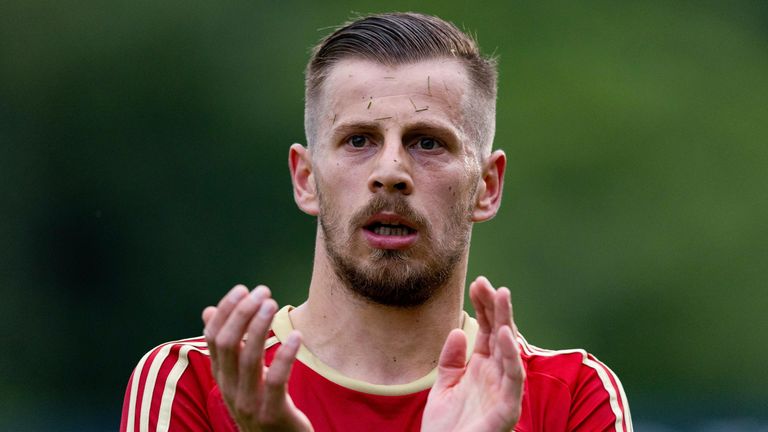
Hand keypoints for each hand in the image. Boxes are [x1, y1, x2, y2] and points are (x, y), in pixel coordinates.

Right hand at [202, 285, 312, 431]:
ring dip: (260, 327)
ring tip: (272, 304)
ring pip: (249, 358)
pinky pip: (275, 380)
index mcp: (222, 377)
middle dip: (243, 313)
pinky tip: (296, 336)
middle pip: (228, 344)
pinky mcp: (272, 415)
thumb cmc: (264, 406)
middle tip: (262, 292)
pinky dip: (285, 355)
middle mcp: (230, 390)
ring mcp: (248, 404)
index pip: (213, 338)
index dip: (226, 310)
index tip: (243, 289)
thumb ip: (229, 347)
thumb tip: (207, 311)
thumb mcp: (242, 377)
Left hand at [421, 276, 524, 431]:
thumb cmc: (446, 428)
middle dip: (496, 308)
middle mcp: (496, 376)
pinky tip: (503, 333)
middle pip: (500, 335)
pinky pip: (513, 378)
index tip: (477, 283)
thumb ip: (451, 359)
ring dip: (506, 323)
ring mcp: (504, 391)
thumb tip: (458, 330)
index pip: (487, 331)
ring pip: (510, 351)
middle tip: (488, 284)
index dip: (484, 307)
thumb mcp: (444, 386)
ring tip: (501, 296)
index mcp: (482, 368)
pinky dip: (510, 355)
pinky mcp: (508, 408)